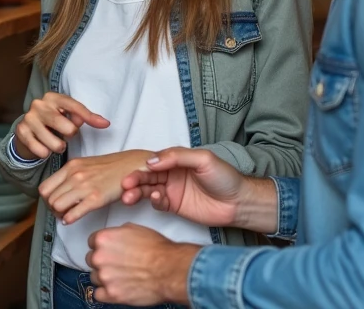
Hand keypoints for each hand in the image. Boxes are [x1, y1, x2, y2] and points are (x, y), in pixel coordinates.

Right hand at [14, 92, 108, 159]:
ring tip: (57, 145)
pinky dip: (46, 153)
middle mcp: (39, 104)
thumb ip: (80, 117)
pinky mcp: (21, 132)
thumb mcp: (66, 115)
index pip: (75, 106)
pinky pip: (41, 150)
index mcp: (53, 97)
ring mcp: (29, 118)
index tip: (104, 125)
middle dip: (70, 134)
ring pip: (53, 142)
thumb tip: (101, 122)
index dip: (90, 117)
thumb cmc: (53, 121)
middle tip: (67, 136)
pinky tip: (45, 149)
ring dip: (58, 147)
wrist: (27, 129)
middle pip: (65, 126)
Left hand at [39, 150, 152, 223]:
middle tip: (60, 213)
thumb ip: (71, 176)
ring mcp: (85, 186)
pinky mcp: (96, 197)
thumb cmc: (112, 168)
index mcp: (71, 166)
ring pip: (56, 206)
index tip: (53, 204)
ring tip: (67, 216)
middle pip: (48, 198)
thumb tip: (60, 191)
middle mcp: (75, 174)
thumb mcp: (86, 165)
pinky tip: (72, 219)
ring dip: (60, 215)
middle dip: (52, 209)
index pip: (44, 187)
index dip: (47, 199)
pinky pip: (73, 213)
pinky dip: (69, 219)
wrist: (133, 166)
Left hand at [86, 224, 196, 305]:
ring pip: (95, 277)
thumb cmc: (157, 250)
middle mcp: (100, 257)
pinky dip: (106, 292)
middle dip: (103, 262)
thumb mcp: (135, 229)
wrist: (169, 269)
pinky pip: (98, 294)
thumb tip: (114, 238)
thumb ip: (117, 234)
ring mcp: (104, 277)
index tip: (108, 251)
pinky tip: (117, 287)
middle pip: (91, 260)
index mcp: (104, 239)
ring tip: (122, 276)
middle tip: (118, 264)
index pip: (92, 242)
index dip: (102, 247)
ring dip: (105, 277)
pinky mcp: (111, 294)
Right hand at [120, 147, 272, 231]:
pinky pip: (158, 203)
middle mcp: (172, 174)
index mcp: (177, 160)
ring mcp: (172, 190)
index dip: (141, 166)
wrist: (239, 203)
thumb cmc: (224, 177)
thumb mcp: (203, 159)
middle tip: (124, 186)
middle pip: (147, 176)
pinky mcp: (175, 206)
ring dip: (137, 192)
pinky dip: (153, 201)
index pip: (154, 161)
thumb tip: (152, 160)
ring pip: (148, 190)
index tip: (131, 171)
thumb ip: (178, 157)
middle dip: (134, 180)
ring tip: (128, 197)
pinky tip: (156, 199)